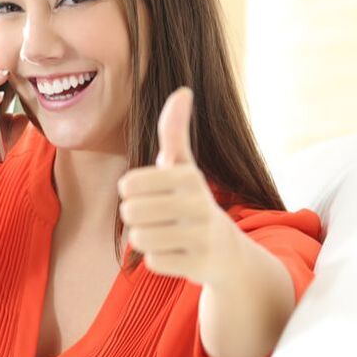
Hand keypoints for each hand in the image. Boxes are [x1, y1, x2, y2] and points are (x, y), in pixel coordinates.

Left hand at [117, 87, 240, 285]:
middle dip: (136, 217)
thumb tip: (182, 90)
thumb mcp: (183, 165)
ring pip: (139, 239)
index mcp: (188, 176)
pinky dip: (159, 259)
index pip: (128, 185)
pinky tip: (178, 253)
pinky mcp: (200, 266)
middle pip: (130, 213)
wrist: (229, 252)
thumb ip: (174, 130)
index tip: (150, 193)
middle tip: (157, 217)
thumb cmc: (192, 200)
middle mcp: (199, 204)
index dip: (131, 192)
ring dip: (146, 239)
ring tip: (166, 234)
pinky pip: (152, 262)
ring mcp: (202, 236)